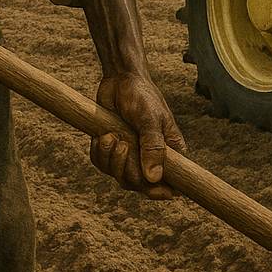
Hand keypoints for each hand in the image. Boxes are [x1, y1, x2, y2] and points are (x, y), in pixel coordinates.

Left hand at [92, 74, 185, 199]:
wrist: (119, 79)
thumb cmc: (141, 95)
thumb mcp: (150, 118)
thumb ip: (153, 147)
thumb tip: (154, 178)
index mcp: (170, 152)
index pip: (171, 183)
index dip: (162, 192)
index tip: (154, 190)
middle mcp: (151, 157)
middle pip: (139, 184)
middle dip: (127, 169)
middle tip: (122, 145)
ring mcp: (131, 155)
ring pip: (119, 177)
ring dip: (111, 160)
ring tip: (110, 136)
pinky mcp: (113, 151)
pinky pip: (103, 165)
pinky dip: (100, 154)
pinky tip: (103, 136)